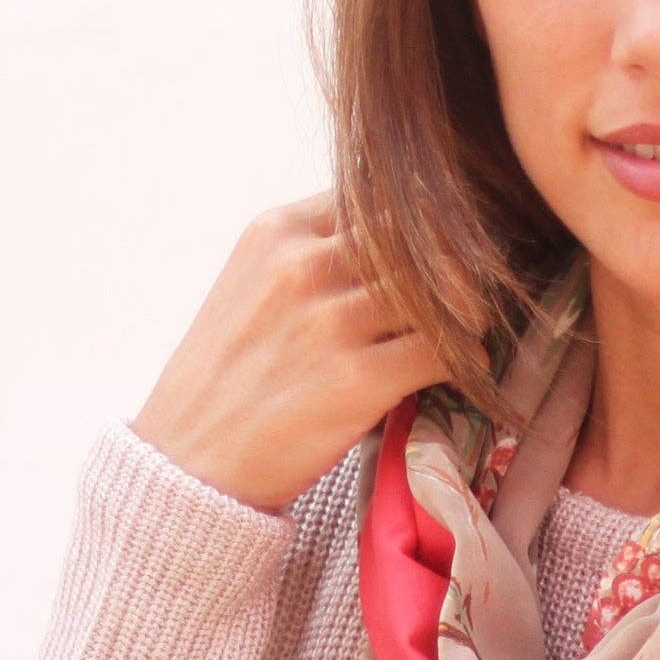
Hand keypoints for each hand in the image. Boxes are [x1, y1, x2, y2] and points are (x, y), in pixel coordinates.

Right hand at [130, 188, 484, 513]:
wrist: (188, 465)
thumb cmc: (227, 374)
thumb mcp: (251, 282)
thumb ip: (312, 247)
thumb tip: (399, 229)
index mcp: (278, 230)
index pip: (378, 195)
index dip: (419, 220)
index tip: (438, 245)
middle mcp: (304, 265)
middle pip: (419, 235)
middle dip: (453, 261)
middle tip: (470, 288)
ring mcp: (330, 321)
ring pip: (441, 288)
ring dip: (467, 309)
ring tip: (467, 327)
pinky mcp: (357, 379)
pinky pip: (444, 350)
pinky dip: (465, 358)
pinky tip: (462, 366)